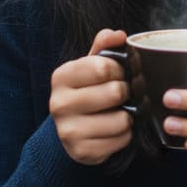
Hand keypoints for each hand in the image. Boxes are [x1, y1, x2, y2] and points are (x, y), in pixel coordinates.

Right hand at [49, 29, 133, 165]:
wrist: (70, 129)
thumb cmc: (85, 91)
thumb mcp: (90, 66)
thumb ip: (104, 47)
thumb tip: (118, 35)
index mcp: (61, 76)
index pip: (103, 67)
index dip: (119, 70)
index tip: (118, 74)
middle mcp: (59, 104)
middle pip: (115, 92)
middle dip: (126, 92)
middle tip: (122, 94)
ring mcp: (68, 130)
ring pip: (121, 119)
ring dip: (128, 116)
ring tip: (119, 112)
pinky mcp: (82, 151)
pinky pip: (121, 140)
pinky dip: (125, 135)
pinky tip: (114, 130)